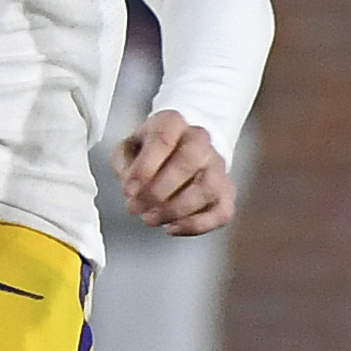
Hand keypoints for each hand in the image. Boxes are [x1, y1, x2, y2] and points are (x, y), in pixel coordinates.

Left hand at [115, 110, 234, 234]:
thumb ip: (124, 163)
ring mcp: (217, 166)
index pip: (163, 139)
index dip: (144, 168)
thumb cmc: (151, 151)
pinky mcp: (226, 191)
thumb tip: (132, 186)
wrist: (180, 149)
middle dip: (159, 190)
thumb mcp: (127, 148)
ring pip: (207, 188)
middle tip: (137, 207)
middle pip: (189, 161)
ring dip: (175, 210)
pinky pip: (222, 211)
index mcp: (173, 122)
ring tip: (151, 218)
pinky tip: (173, 227)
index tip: (129, 189)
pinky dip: (196, 225)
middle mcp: (200, 140)